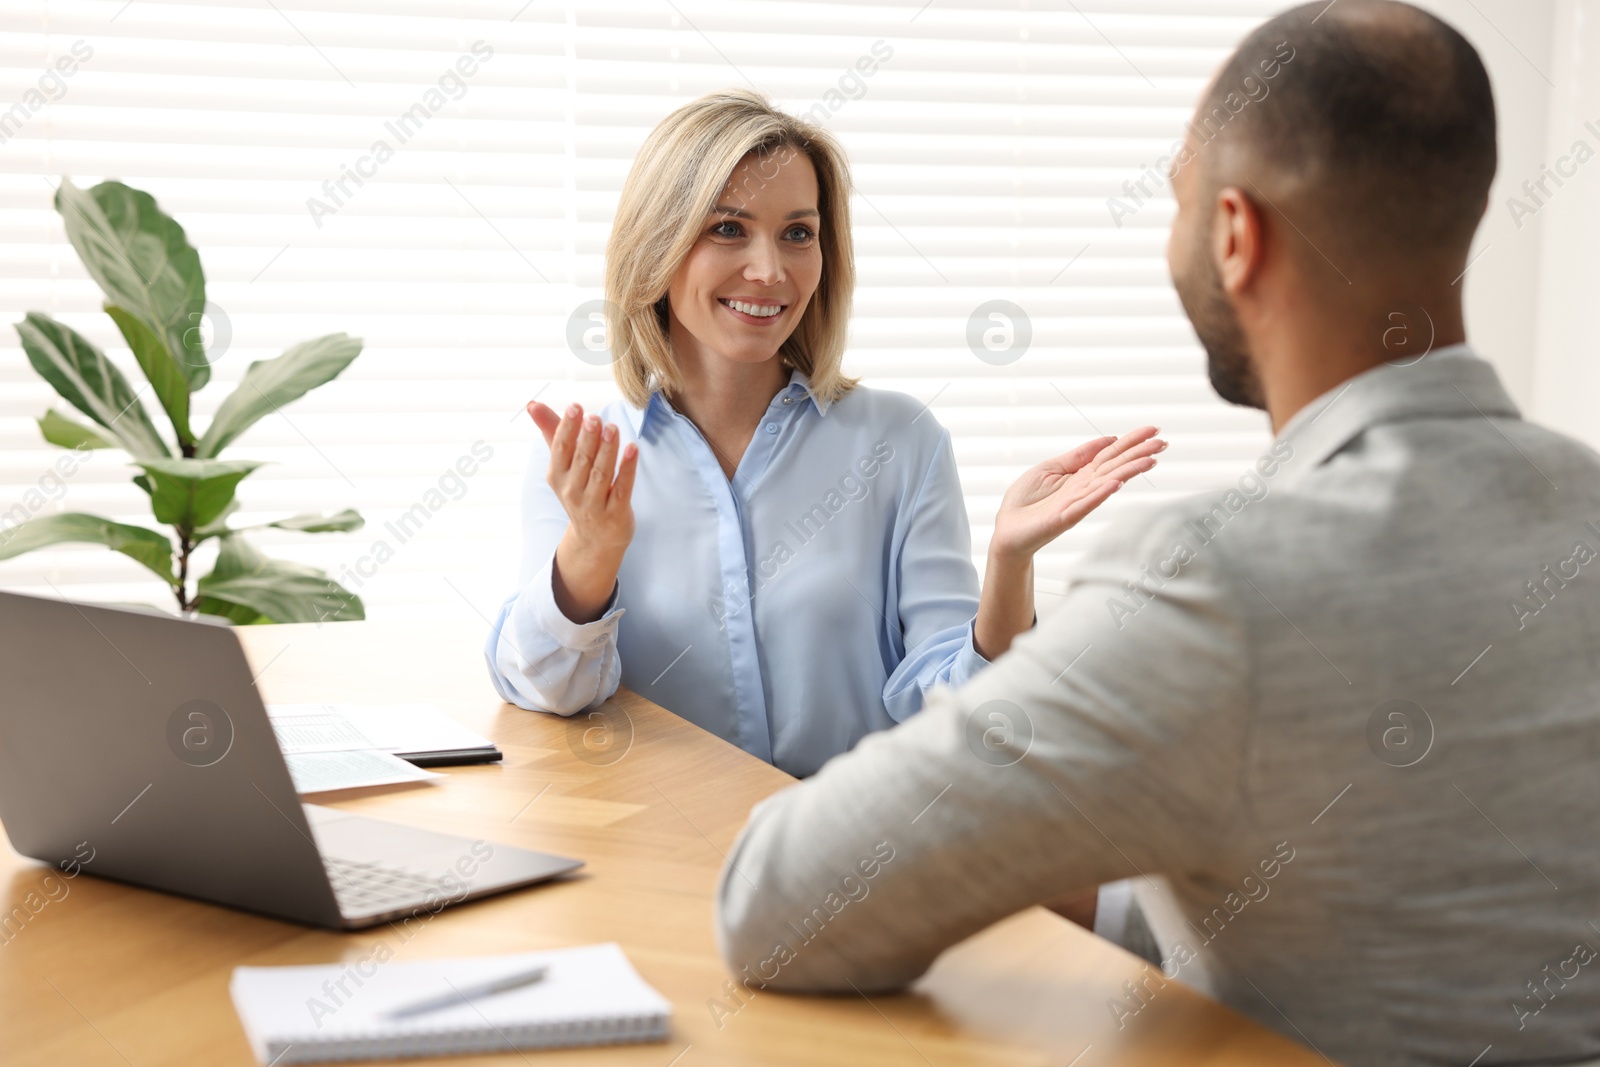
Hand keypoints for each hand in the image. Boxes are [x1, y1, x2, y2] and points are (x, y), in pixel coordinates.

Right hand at [528, 400, 638, 621]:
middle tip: (595, 417)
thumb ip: (552, 432)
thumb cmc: (579, 490)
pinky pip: (622, 488)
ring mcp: (594, 505)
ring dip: (607, 450)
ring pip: (601, 474)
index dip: (567, 428)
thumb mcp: (563, 464)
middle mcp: (572, 492)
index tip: (575, 407)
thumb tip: (532, 404)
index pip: (560, 449)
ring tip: (612, 428)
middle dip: (587, 438)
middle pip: (581, 461)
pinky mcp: (616, 514)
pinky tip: (632, 449)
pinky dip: (627, 468)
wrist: (595, 538)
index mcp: (558, 476)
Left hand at [990, 426, 1164, 563]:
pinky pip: (1084, 504)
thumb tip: (1108, 438)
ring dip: (1128, 472)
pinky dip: (1099, 494)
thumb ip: (1079, 455)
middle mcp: (1084, 488)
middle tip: (1164, 443)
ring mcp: (1077, 503)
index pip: (1111, 454)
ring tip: (1150, 461)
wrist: (1008, 529)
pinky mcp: (1064, 518)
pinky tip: (1115, 484)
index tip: (1154, 431)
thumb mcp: (1051, 467)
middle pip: (1115, 466)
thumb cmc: (1027, 501)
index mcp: (1081, 474)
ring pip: (1107, 484)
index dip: (1131, 441)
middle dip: (1139, 454)